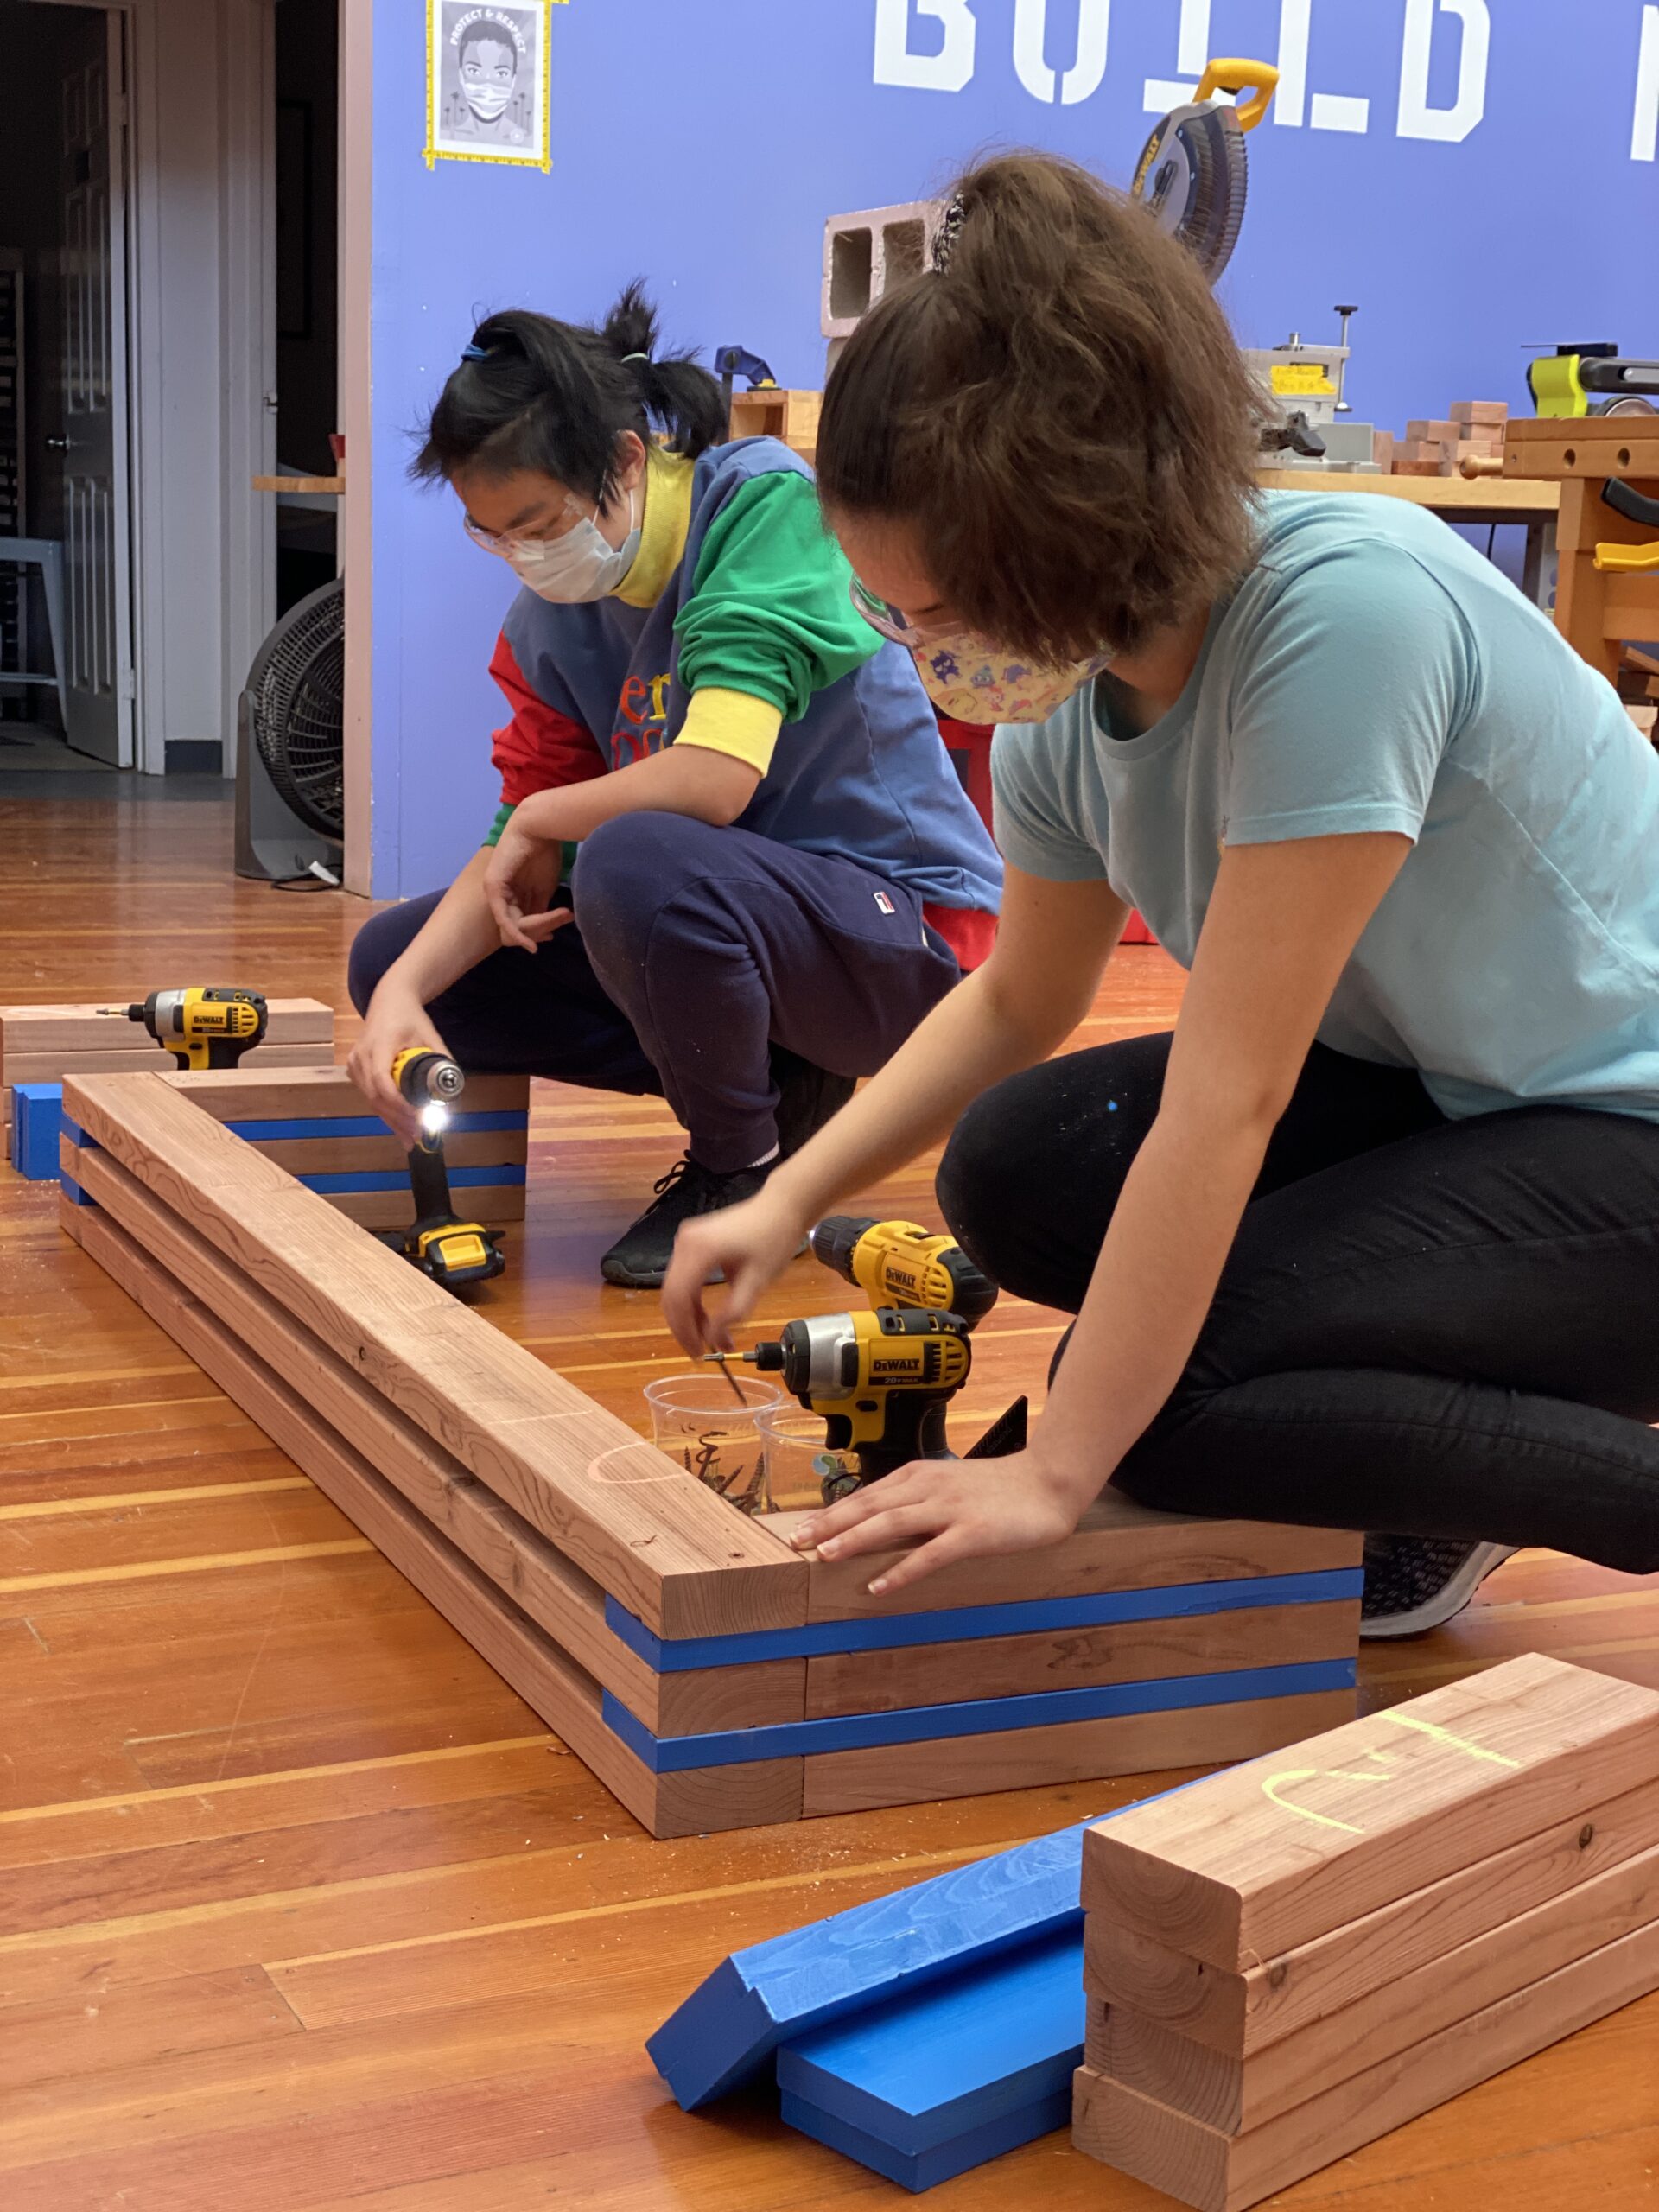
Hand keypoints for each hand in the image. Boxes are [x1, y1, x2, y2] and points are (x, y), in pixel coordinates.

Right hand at [346, 983, 448, 1147]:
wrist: (389, 1002)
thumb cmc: (411, 1018)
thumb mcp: (431, 1036)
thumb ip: (442, 1060)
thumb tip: (453, 1091)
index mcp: (380, 1044)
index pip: (382, 1081)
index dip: (399, 1103)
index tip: (418, 1117)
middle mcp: (361, 1055)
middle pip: (376, 1096)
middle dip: (398, 1119)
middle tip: (419, 1136)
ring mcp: (354, 1062)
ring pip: (371, 1100)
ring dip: (392, 1121)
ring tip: (411, 1138)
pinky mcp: (353, 1069)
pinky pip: (369, 1095)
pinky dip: (385, 1112)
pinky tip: (399, 1127)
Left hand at [482, 820, 569, 952]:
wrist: (539, 828)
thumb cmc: (545, 852)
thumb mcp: (545, 887)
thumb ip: (541, 907)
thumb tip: (546, 928)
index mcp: (513, 893)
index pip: (520, 921)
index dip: (536, 932)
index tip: (552, 937)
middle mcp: (501, 894)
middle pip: (515, 926)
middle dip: (535, 934)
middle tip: (551, 937)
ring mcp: (494, 891)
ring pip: (512, 925)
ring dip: (534, 930)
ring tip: (552, 928)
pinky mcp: (493, 888)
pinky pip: (503, 917)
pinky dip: (517, 932)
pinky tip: (530, 943)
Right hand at [662, 1186, 812, 1355]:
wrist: (782, 1206)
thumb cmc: (774, 1238)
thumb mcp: (758, 1281)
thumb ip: (735, 1311)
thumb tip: (714, 1338)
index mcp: (698, 1250)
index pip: (678, 1299)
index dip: (684, 1331)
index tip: (697, 1354)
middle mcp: (684, 1243)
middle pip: (671, 1296)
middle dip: (685, 1328)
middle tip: (702, 1352)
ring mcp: (685, 1240)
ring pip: (676, 1289)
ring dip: (690, 1317)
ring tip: (712, 1337)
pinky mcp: (692, 1242)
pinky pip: (683, 1278)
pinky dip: (693, 1301)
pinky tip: (709, 1317)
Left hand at [789, 1448, 1090, 1595]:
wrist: (1048, 1482)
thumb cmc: (998, 1489)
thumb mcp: (949, 1487)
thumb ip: (916, 1501)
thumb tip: (878, 1523)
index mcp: (919, 1476)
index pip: (865, 1495)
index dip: (831, 1513)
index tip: (802, 1528)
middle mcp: (928, 1487)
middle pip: (869, 1505)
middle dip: (830, 1524)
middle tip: (797, 1542)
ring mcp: (950, 1509)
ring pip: (892, 1522)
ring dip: (855, 1539)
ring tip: (825, 1557)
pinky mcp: (973, 1532)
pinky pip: (931, 1553)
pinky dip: (902, 1570)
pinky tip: (879, 1585)